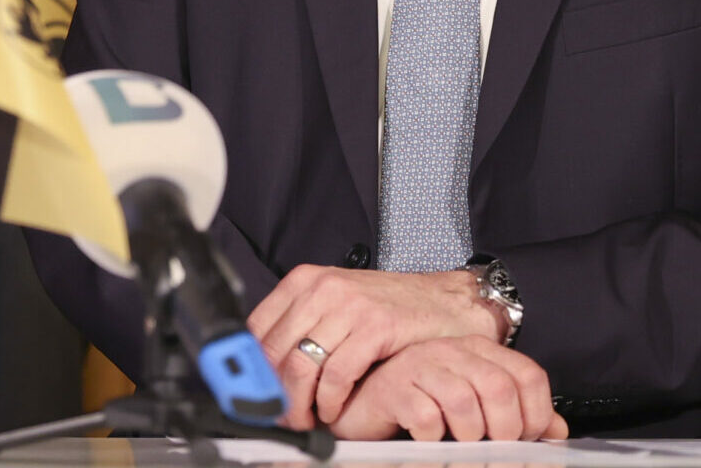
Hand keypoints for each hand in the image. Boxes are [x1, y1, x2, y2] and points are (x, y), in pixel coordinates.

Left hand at [248, 264, 502, 426]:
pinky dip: (330, 400)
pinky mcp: (375, 326)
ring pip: (301, 365)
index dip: (250, 368)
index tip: (255, 395)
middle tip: (281, 418)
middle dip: (274, 393)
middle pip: (274, 351)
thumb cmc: (392, 309)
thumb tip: (264, 368)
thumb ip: (304, 328)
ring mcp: (349, 305)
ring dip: (299, 403)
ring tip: (306, 420)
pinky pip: (337, 374)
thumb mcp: (337, 307)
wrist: (450, 302)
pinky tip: (334, 411)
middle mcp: (322, 288)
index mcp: (304, 281)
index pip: (256, 328)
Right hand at [326, 336, 565, 440]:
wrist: (363, 408)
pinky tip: (428, 440)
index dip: (536, 414)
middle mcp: (451, 350)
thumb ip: (516, 416)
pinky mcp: (392, 388)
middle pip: (499, 389)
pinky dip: (434, 439)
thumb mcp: (476, 409)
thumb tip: (557, 430)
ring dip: (468, 438)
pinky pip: (428, 419)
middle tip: (494, 450)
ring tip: (457, 445)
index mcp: (477, 350)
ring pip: (465, 404)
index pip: (527, 375)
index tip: (525, 439)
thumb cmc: (422, 407)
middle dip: (504, 432)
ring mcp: (419, 365)